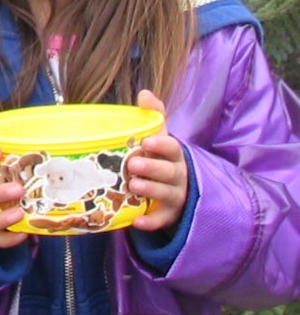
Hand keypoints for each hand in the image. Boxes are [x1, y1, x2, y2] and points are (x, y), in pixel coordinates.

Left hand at [128, 90, 187, 231]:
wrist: (182, 189)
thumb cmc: (163, 158)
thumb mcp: (160, 137)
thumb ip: (154, 116)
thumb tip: (145, 93)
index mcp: (174, 155)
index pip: (172, 148)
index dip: (161, 145)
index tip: (146, 141)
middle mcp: (179, 175)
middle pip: (168, 172)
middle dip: (151, 168)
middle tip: (133, 163)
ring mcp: (176, 196)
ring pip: (166, 194)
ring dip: (150, 190)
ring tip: (132, 185)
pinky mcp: (170, 215)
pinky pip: (162, 220)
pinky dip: (151, 221)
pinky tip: (136, 221)